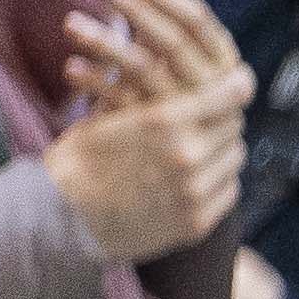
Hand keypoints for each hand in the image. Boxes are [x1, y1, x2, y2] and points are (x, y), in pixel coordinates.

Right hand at [43, 67, 252, 267]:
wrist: (59, 218)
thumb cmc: (77, 160)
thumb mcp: (110, 117)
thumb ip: (151, 102)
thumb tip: (178, 77)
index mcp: (162, 121)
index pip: (224, 96)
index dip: (234, 86)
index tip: (239, 81)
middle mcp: (186, 155)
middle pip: (232, 128)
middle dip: (224, 119)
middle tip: (215, 117)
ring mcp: (194, 192)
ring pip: (232, 159)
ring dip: (222, 150)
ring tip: (204, 147)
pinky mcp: (196, 222)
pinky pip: (227, 192)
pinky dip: (218, 181)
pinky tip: (200, 176)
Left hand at [58, 0, 239, 120]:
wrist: (169, 171)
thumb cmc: (171, 96)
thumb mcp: (177, 54)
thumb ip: (179, 7)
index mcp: (226, 70)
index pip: (200, 24)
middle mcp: (215, 94)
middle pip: (175, 43)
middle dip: (136, 9)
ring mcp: (188, 119)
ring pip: (146, 70)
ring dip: (105, 42)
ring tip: (71, 23)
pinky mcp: (157, 138)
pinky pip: (123, 102)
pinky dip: (96, 83)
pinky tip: (72, 67)